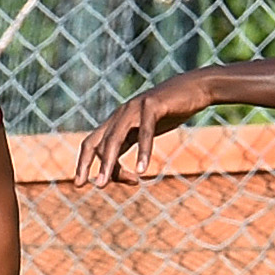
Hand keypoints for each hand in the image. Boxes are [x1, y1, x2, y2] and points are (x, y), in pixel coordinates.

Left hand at [75, 71, 211, 185]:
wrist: (195, 87)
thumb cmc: (170, 111)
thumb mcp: (146, 131)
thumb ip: (132, 144)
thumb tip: (127, 170)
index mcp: (116, 121)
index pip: (92, 143)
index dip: (83, 163)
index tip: (79, 184)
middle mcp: (121, 114)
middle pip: (100, 143)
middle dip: (93, 166)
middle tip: (96, 187)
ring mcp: (135, 108)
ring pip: (115, 138)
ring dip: (109, 163)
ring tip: (104, 183)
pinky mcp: (152, 105)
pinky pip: (144, 132)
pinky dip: (142, 152)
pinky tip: (142, 170)